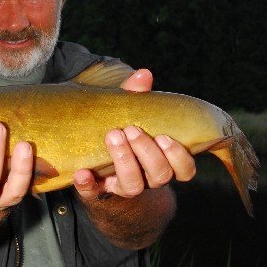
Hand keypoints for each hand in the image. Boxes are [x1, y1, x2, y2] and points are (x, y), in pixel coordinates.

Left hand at [73, 68, 195, 201]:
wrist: (100, 169)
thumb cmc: (124, 136)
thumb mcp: (133, 116)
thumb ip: (138, 97)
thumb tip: (144, 73)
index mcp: (164, 162)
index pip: (184, 170)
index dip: (178, 157)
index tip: (163, 136)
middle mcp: (149, 179)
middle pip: (160, 175)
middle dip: (147, 152)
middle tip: (131, 130)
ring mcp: (124, 188)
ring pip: (133, 186)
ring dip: (124, 162)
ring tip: (112, 136)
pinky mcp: (99, 192)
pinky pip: (94, 193)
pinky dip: (88, 185)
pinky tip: (81, 172)